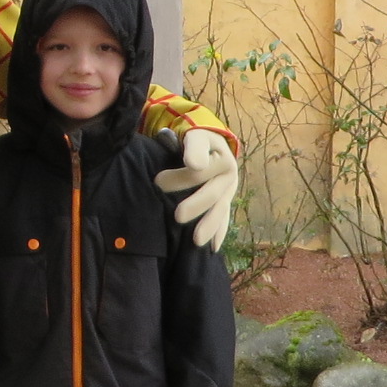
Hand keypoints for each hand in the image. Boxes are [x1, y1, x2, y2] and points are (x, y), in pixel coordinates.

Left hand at [155, 129, 239, 249]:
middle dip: (195, 206)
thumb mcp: (196, 137)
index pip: (199, 171)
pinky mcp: (225, 202)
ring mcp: (228, 191)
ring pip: (220, 210)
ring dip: (209, 226)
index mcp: (220, 158)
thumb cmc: (197, 141)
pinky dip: (218, 233)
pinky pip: (224, 219)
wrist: (210, 144)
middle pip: (211, 194)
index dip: (179, 178)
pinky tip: (213, 249)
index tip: (158, 182)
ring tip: (196, 241)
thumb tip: (194, 164)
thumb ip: (195, 147)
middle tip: (177, 216)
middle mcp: (228, 176)